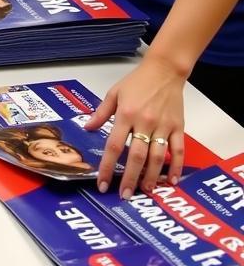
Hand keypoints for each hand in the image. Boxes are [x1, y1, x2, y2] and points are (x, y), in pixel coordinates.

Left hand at [84, 55, 186, 196]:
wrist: (164, 71)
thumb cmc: (137, 82)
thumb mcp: (114, 93)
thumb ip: (101, 113)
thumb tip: (87, 127)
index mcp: (125, 114)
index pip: (114, 145)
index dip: (108, 166)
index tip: (103, 182)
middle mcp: (144, 122)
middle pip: (136, 156)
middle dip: (130, 178)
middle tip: (125, 195)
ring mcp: (163, 126)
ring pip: (158, 157)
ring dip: (152, 176)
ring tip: (146, 191)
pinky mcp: (178, 127)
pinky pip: (179, 150)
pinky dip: (176, 166)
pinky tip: (171, 180)